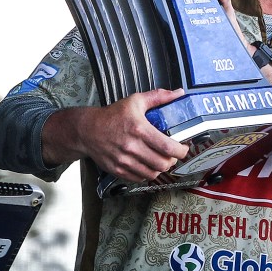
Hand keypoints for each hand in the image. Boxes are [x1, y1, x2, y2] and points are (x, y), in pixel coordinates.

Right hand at [46, 88, 188, 181]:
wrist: (87, 130)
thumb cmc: (112, 115)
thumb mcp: (135, 101)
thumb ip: (159, 97)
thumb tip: (179, 92)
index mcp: (139, 129)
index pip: (167, 147)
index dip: (181, 151)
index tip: (184, 148)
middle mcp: (132, 147)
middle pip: (162, 163)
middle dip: (172, 161)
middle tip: (172, 155)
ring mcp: (124, 160)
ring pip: (152, 174)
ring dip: (160, 168)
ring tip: (160, 160)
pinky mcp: (118, 170)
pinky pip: (139, 178)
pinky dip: (147, 173)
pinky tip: (147, 165)